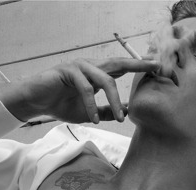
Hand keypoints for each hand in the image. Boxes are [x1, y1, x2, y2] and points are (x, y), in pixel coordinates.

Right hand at [0, 57, 159, 123]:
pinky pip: (86, 88)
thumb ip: (106, 112)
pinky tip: (93, 119)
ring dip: (114, 100)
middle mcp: (91, 67)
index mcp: (97, 74)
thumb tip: (125, 112)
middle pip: (119, 63)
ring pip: (105, 80)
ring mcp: (79, 67)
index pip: (122, 68)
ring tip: (120, 118)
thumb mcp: (89, 113)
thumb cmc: (62, 105)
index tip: (159, 68)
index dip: (140, 67)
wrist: (36, 103)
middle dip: (139, 64)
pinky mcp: (67, 72)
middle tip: (157, 68)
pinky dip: (92, 105)